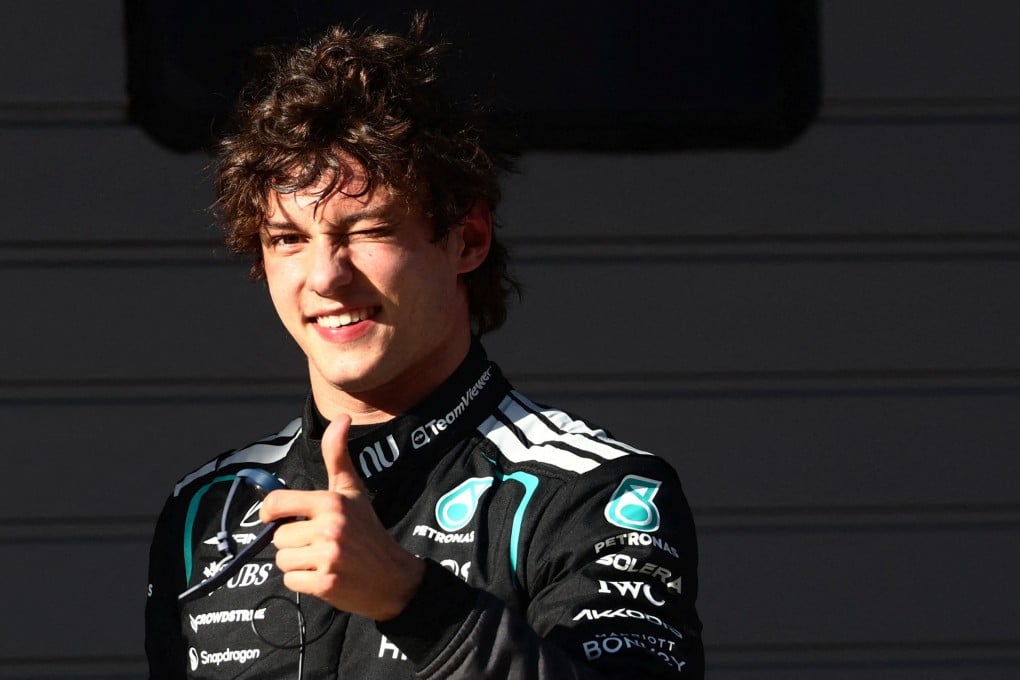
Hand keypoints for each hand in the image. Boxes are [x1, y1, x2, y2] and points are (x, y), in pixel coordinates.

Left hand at [259, 414, 424, 619]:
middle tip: (319, 543)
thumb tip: (342, 416)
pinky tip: (325, 576)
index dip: (271, 512)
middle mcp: (329, 527)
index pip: (276, 503)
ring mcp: (328, 557)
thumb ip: (338, 455)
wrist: (393, 576)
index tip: (279, 517)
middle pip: (278, 537)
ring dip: (297, 563)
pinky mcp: (326, 584)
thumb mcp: (352, 490)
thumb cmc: (367, 529)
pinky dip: (303, 583)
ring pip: (282, 560)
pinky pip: (290, 581)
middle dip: (293, 542)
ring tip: (322, 559)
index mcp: (331, 502)